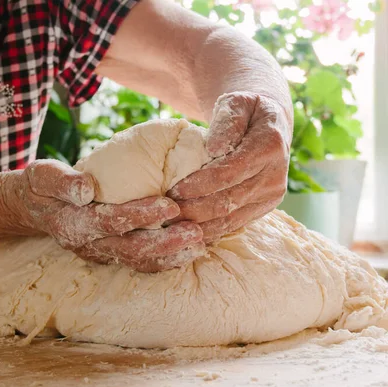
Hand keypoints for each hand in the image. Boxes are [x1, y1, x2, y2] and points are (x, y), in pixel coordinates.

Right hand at [3, 160, 204, 271]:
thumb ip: (63, 182)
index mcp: (73, 224)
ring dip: (170, 256)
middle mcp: (88, 245)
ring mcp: (98, 253)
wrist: (32, 208)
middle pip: (131, 249)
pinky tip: (186, 252)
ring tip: (199, 244)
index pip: (111, 222)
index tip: (169, 205)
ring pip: (138, 261)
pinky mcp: (108, 255)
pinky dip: (163, 261)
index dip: (141, 215)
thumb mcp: (43, 176)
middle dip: (165, 242)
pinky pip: (138, 263)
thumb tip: (86, 188)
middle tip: (196, 231)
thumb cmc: (41, 186)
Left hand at [167, 92, 291, 241]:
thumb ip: (227, 121)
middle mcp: (276, 176)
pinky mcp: (264, 209)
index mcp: (270, 146)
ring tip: (170, 224)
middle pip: (229, 200)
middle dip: (194, 209)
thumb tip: (214, 147)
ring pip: (231, 218)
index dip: (200, 184)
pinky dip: (210, 230)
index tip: (173, 189)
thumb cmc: (246, 110)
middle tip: (165, 211)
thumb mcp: (236, 103)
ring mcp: (271, 196)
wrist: (269, 126)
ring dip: (198, 224)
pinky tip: (186, 231)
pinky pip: (234, 224)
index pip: (230, 171)